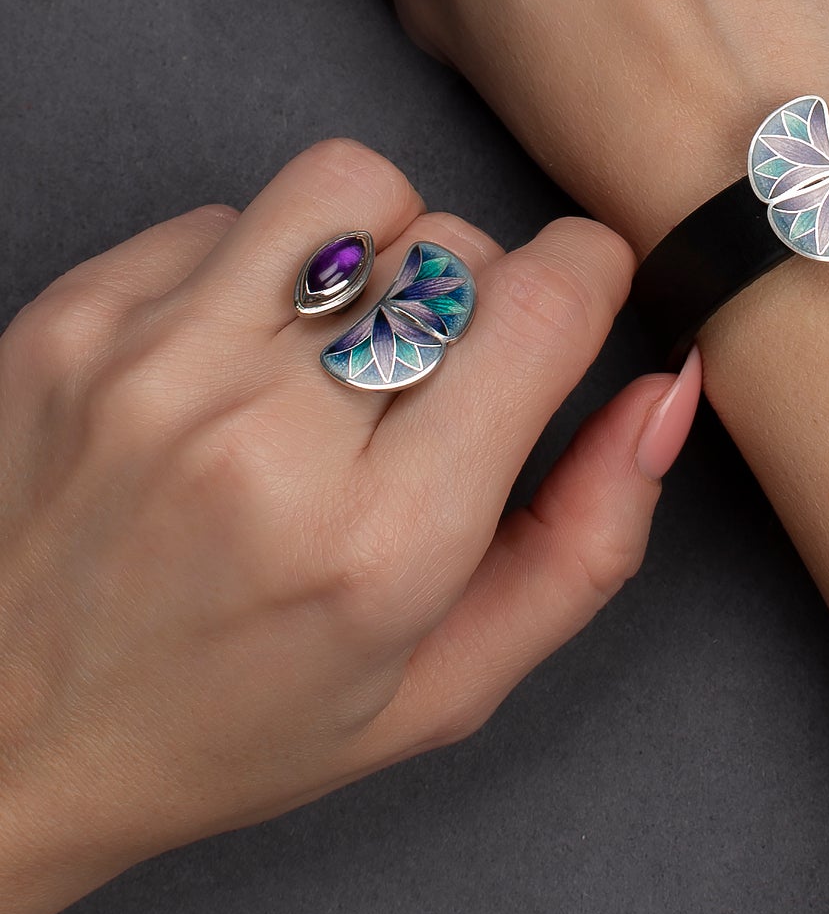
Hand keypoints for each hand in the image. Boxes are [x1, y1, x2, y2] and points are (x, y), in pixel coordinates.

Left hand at [0, 139, 698, 913]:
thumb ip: (586, 541)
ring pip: (349, 188)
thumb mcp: (443, 687)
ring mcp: (155, 365)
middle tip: (422, 390)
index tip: (568, 308)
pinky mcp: (75, 318)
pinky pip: (229, 213)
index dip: (586, 279)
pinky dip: (256, 269)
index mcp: (380, 543)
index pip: (544, 300)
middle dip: (475, 296)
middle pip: (456, 244)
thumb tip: (668, 389)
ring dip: (377, 247)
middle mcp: (264, 439)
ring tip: (338, 341)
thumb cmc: (230, 724)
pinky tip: (227, 364)